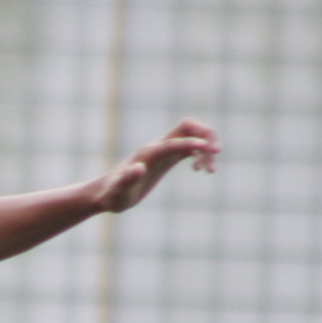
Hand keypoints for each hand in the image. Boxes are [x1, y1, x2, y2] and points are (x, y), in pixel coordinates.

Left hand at [92, 119, 220, 212]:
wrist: (105, 194)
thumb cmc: (110, 195)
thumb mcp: (117, 192)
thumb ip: (125, 180)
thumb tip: (138, 168)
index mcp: (148, 153)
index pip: (174, 141)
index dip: (192, 144)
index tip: (210, 152)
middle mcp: (157, 148)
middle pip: (188, 127)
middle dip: (206, 135)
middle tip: (216, 153)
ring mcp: (163, 152)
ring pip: (192, 136)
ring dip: (206, 147)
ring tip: (209, 170)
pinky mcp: (166, 159)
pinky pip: (189, 147)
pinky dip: (200, 153)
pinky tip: (199, 170)